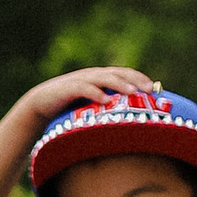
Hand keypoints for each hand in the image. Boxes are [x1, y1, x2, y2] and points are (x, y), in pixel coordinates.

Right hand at [23, 62, 153, 122]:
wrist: (41, 103)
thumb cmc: (69, 108)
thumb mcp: (91, 107)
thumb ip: (107, 109)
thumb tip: (128, 122)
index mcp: (100, 77)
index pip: (124, 73)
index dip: (139, 78)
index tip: (155, 88)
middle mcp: (93, 75)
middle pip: (118, 73)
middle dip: (134, 79)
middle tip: (149, 89)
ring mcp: (81, 80)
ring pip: (103, 78)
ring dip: (119, 84)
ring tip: (131, 92)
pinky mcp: (68, 89)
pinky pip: (84, 88)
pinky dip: (95, 93)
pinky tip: (105, 100)